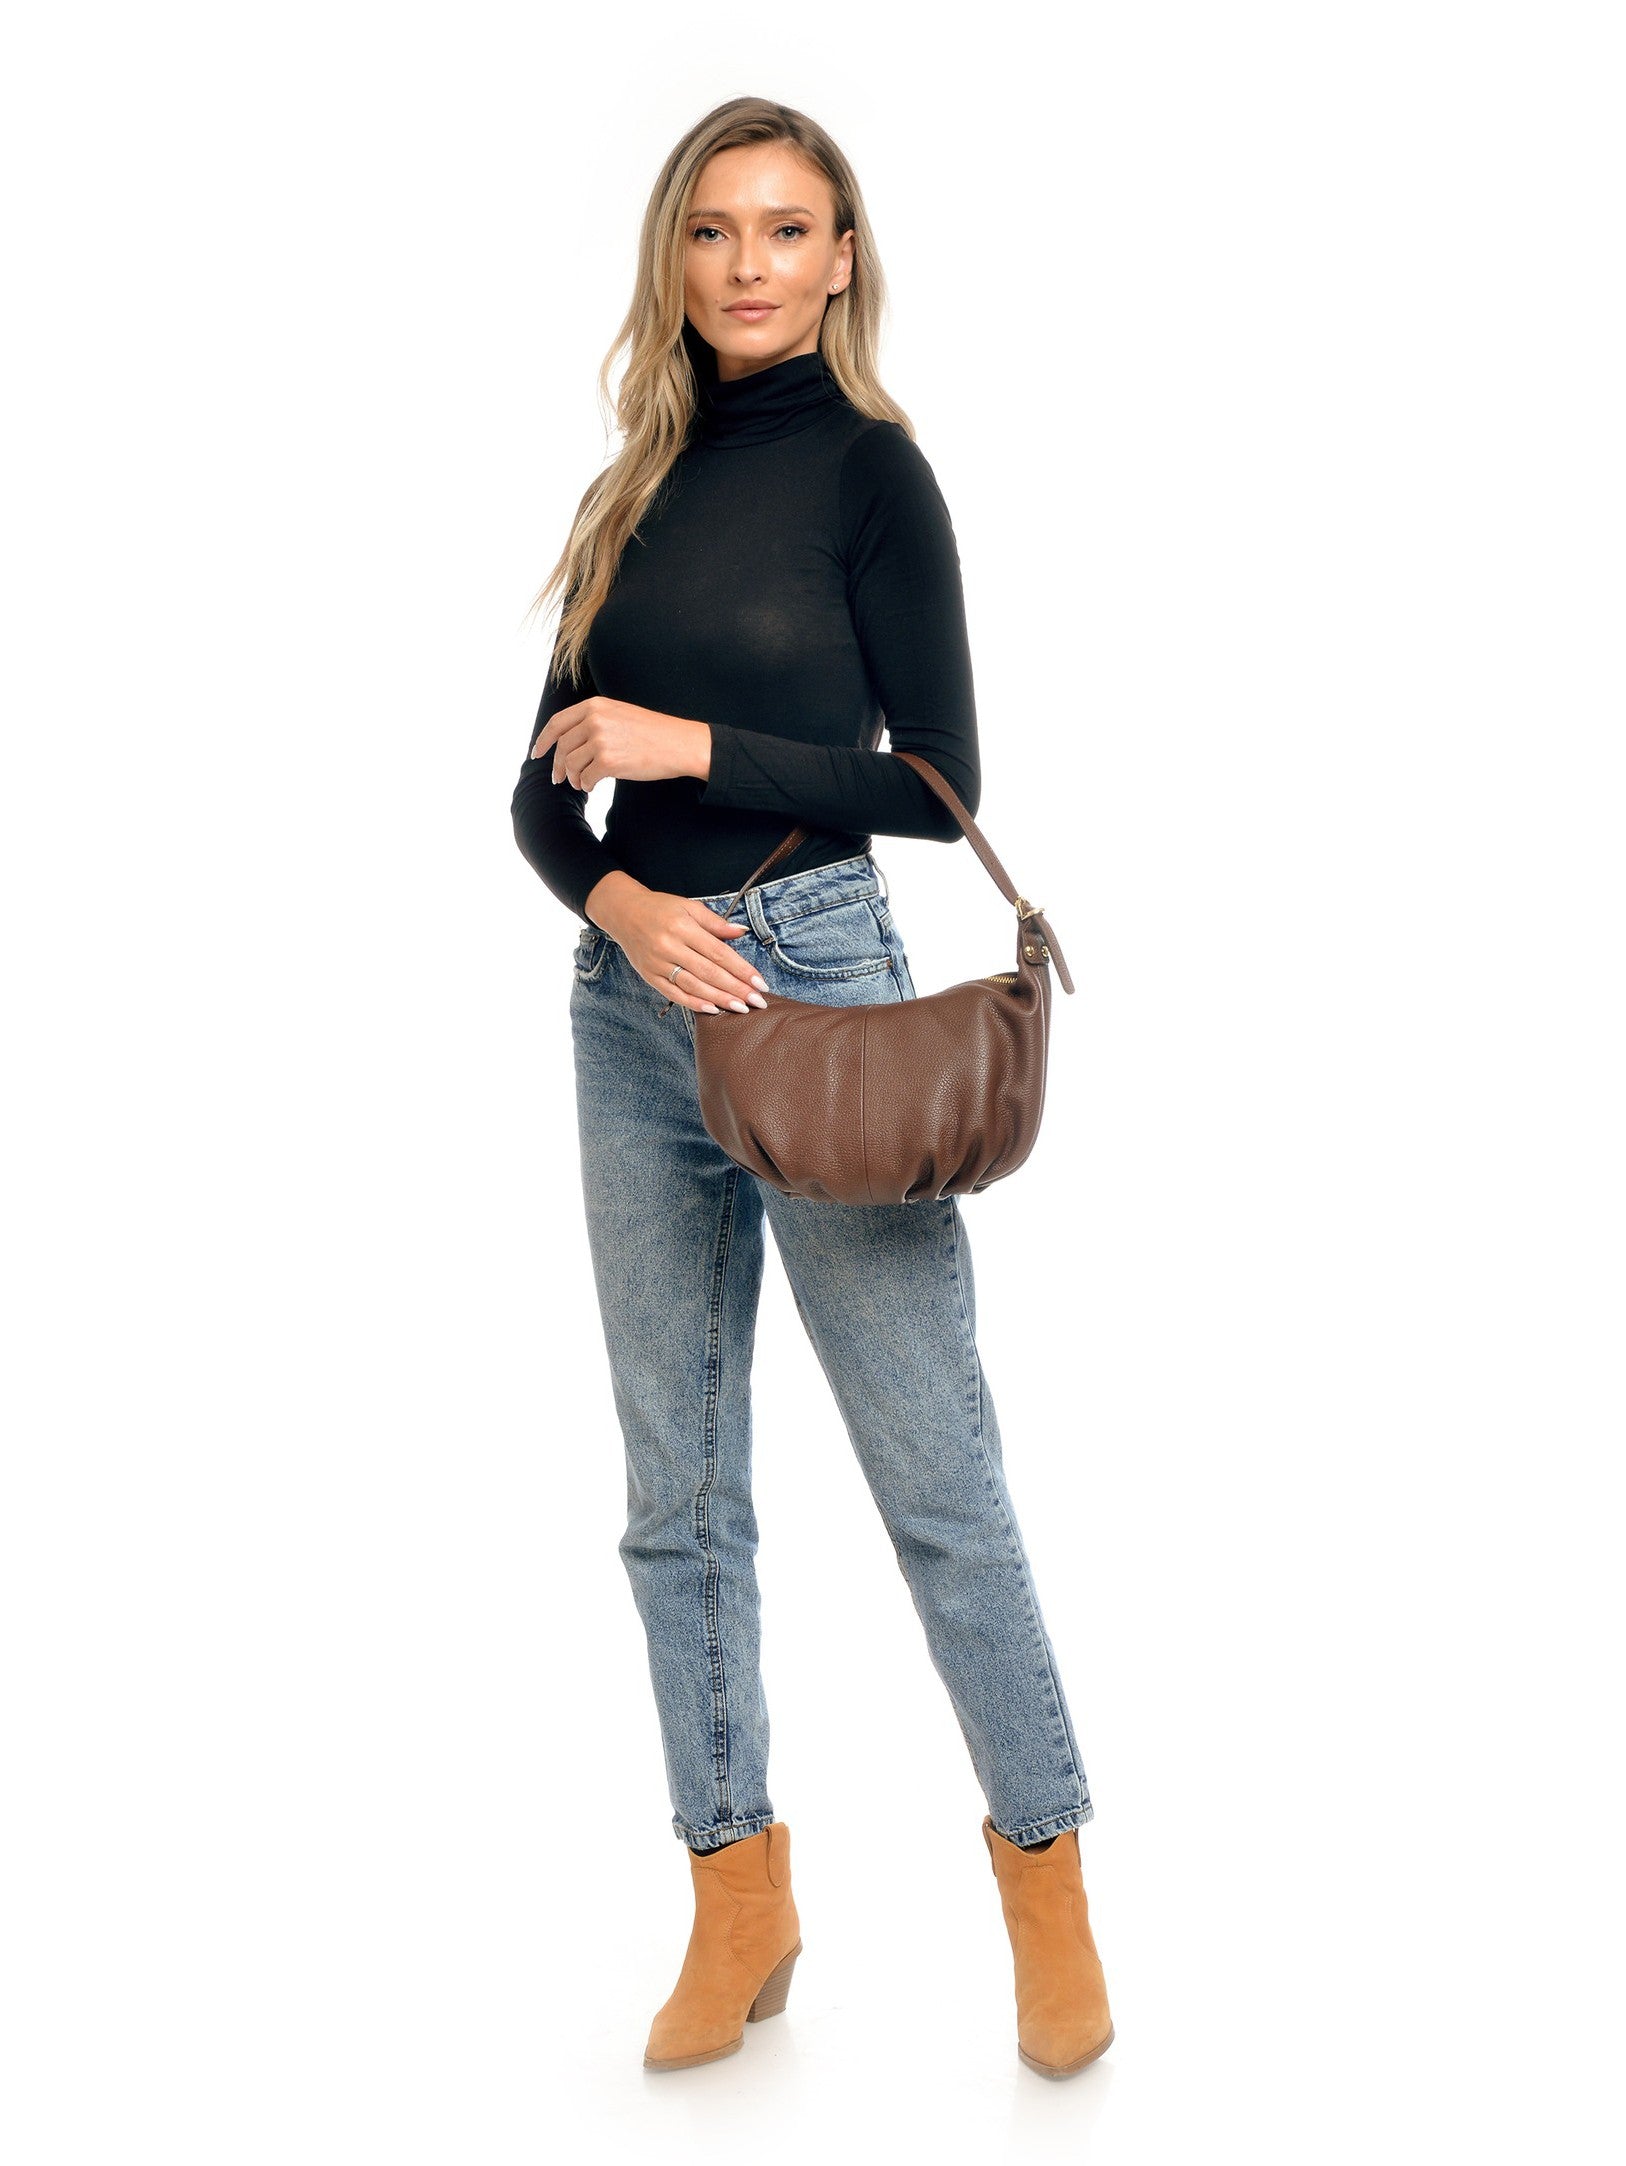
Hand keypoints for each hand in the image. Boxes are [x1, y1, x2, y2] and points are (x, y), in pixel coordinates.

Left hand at [529, 697, 709, 793]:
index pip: (557, 723)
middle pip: (562, 746)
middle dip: (558, 766)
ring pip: (571, 764)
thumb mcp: (620, 714)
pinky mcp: (608, 761)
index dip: (543, 740)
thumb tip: (569, 741)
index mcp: (595, 706)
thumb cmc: (653, 733)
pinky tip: (592, 786)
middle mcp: (594, 720)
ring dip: (573, 778)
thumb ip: (594, 721)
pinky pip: (586, 778)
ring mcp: (600, 740)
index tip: (537, 752)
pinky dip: (586, 785)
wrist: (679, 744)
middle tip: (559, 779)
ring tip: (580, 784)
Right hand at [589, 879, 768, 1014]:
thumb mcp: (689, 907)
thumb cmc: (661, 909)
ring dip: (719, 999)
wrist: (623, 913)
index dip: (741, 969)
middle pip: (708, 972)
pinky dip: (694, 1003)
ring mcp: (658, 964)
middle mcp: (669, 946)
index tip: (760, 983)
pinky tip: (713, 1009)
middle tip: (757, 1002)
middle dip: (736, 989)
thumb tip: (742, 932)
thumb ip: (715, 922)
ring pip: (693, 986)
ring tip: (741, 1008)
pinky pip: (674, 993)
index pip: (718, 952)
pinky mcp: (650, 976)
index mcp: (682, 927)